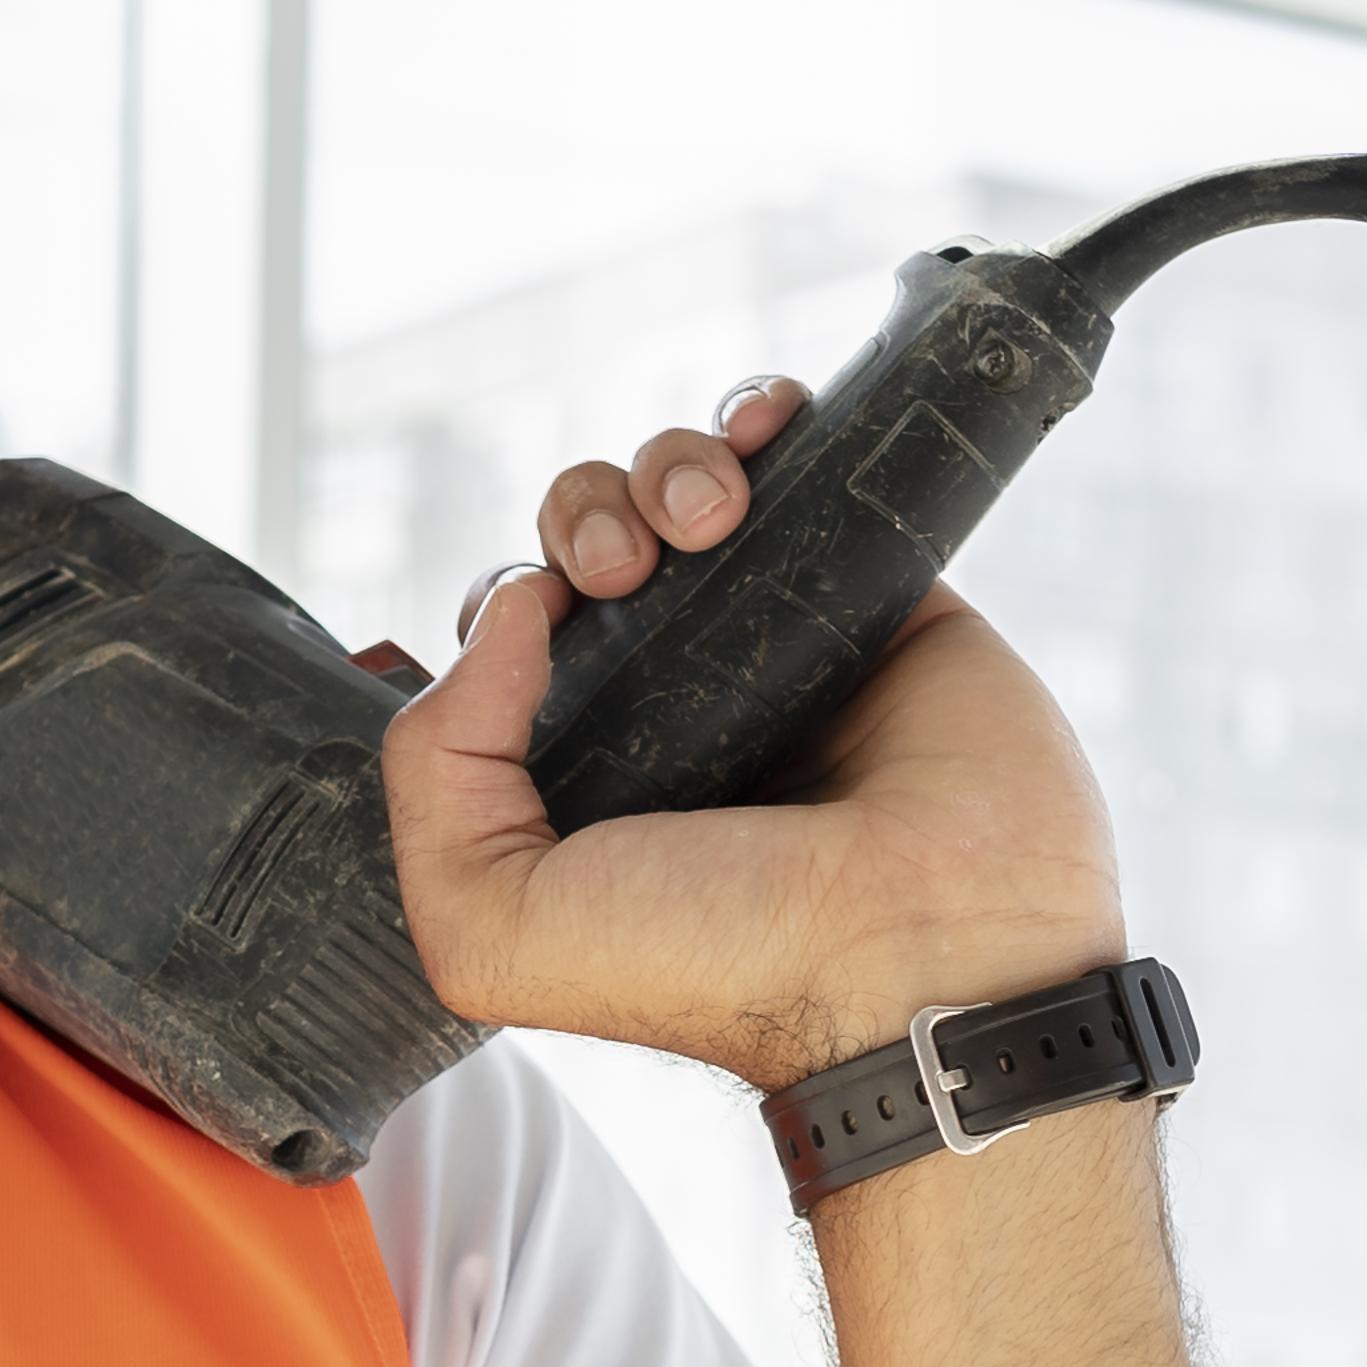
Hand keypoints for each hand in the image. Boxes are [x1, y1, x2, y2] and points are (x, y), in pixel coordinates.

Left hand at [382, 385, 1133, 1086]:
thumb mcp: (493, 927)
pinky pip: (806, 462)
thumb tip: (510, 611)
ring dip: (667, 466)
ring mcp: (783, 638)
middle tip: (628, 572)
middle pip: (590, 542)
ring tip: (707, 519)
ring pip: (685, 489)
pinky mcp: (880, 587)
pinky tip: (763, 426)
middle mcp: (681, 703)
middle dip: (588, 517)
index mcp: (588, 774)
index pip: (511, 640)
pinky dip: (763, 412)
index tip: (550, 616)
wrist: (934, 941)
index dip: (508, 601)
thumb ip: (432, 776)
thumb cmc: (728, 955)